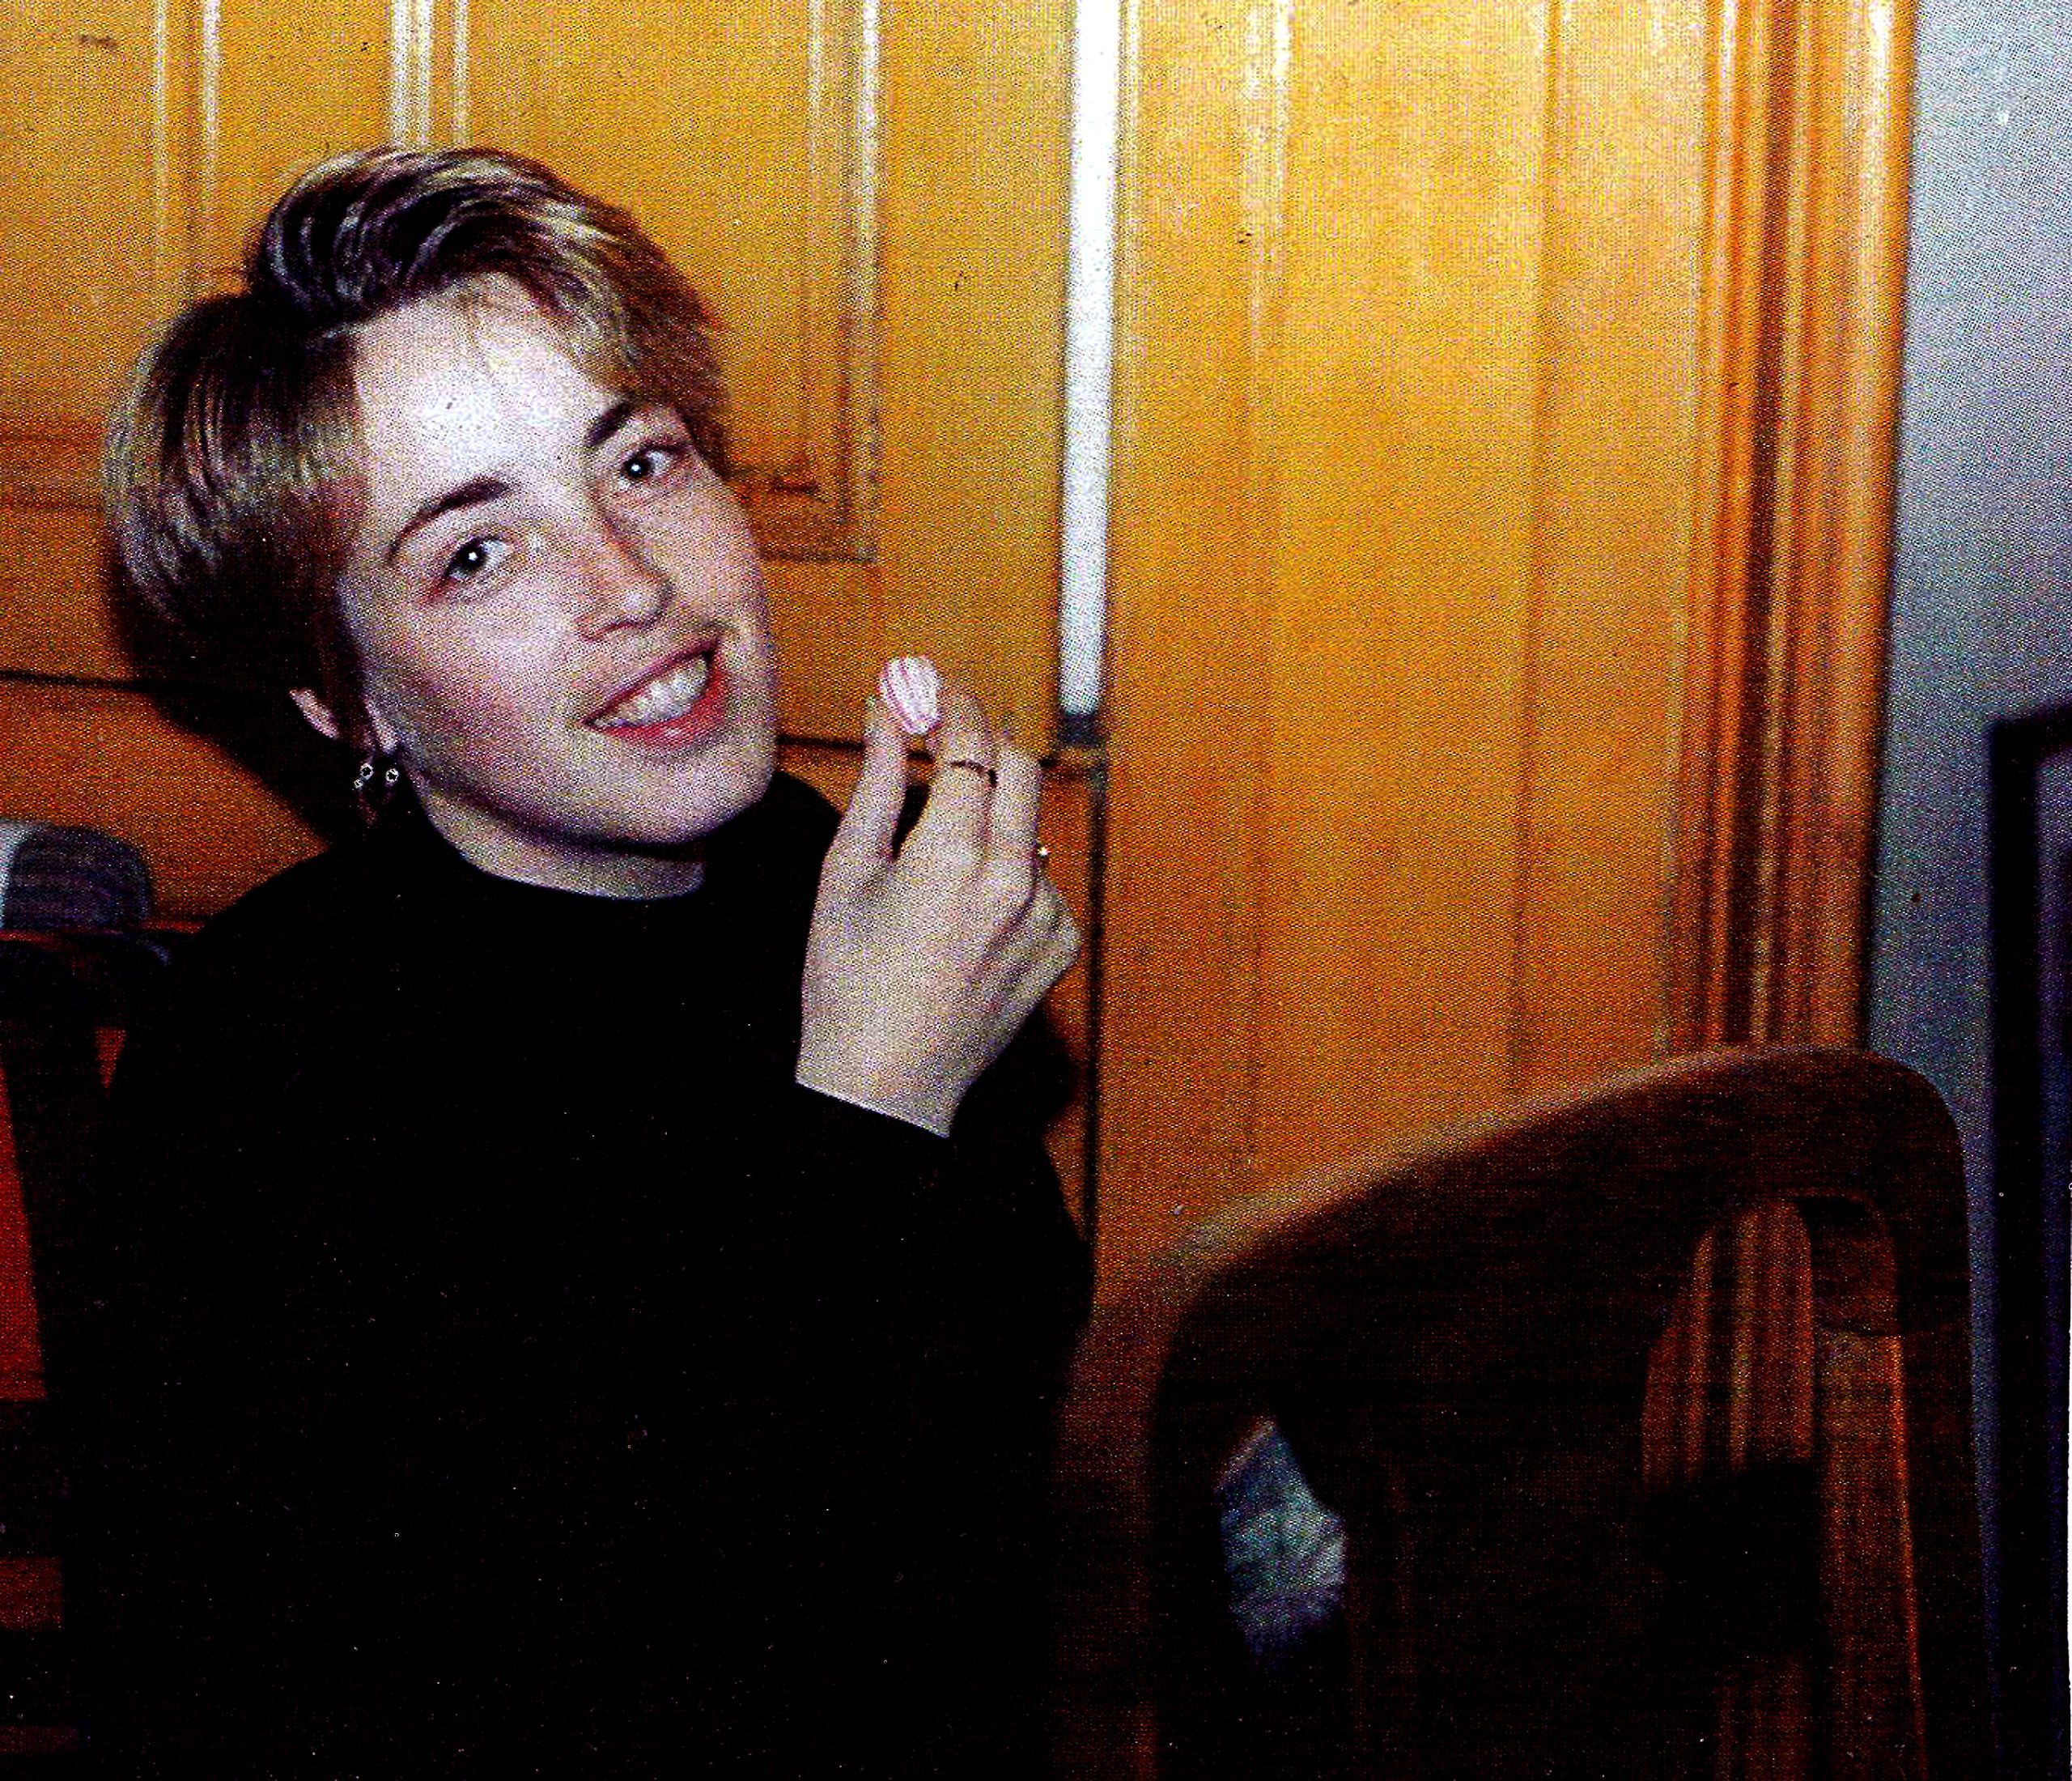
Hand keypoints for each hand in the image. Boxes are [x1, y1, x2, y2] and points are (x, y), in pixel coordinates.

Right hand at [796, 681, 1080, 1135]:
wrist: (886, 1085)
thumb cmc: (847, 982)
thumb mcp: (846, 873)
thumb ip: (878, 782)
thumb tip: (887, 712)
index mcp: (953, 855)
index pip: (972, 743)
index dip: (952, 704)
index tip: (934, 689)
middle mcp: (1013, 879)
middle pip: (1020, 767)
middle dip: (984, 743)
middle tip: (945, 741)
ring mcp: (1045, 915)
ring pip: (1030, 826)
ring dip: (992, 818)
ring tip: (937, 862)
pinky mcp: (1060, 946)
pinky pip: (1041, 882)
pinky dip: (1008, 877)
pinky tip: (963, 913)